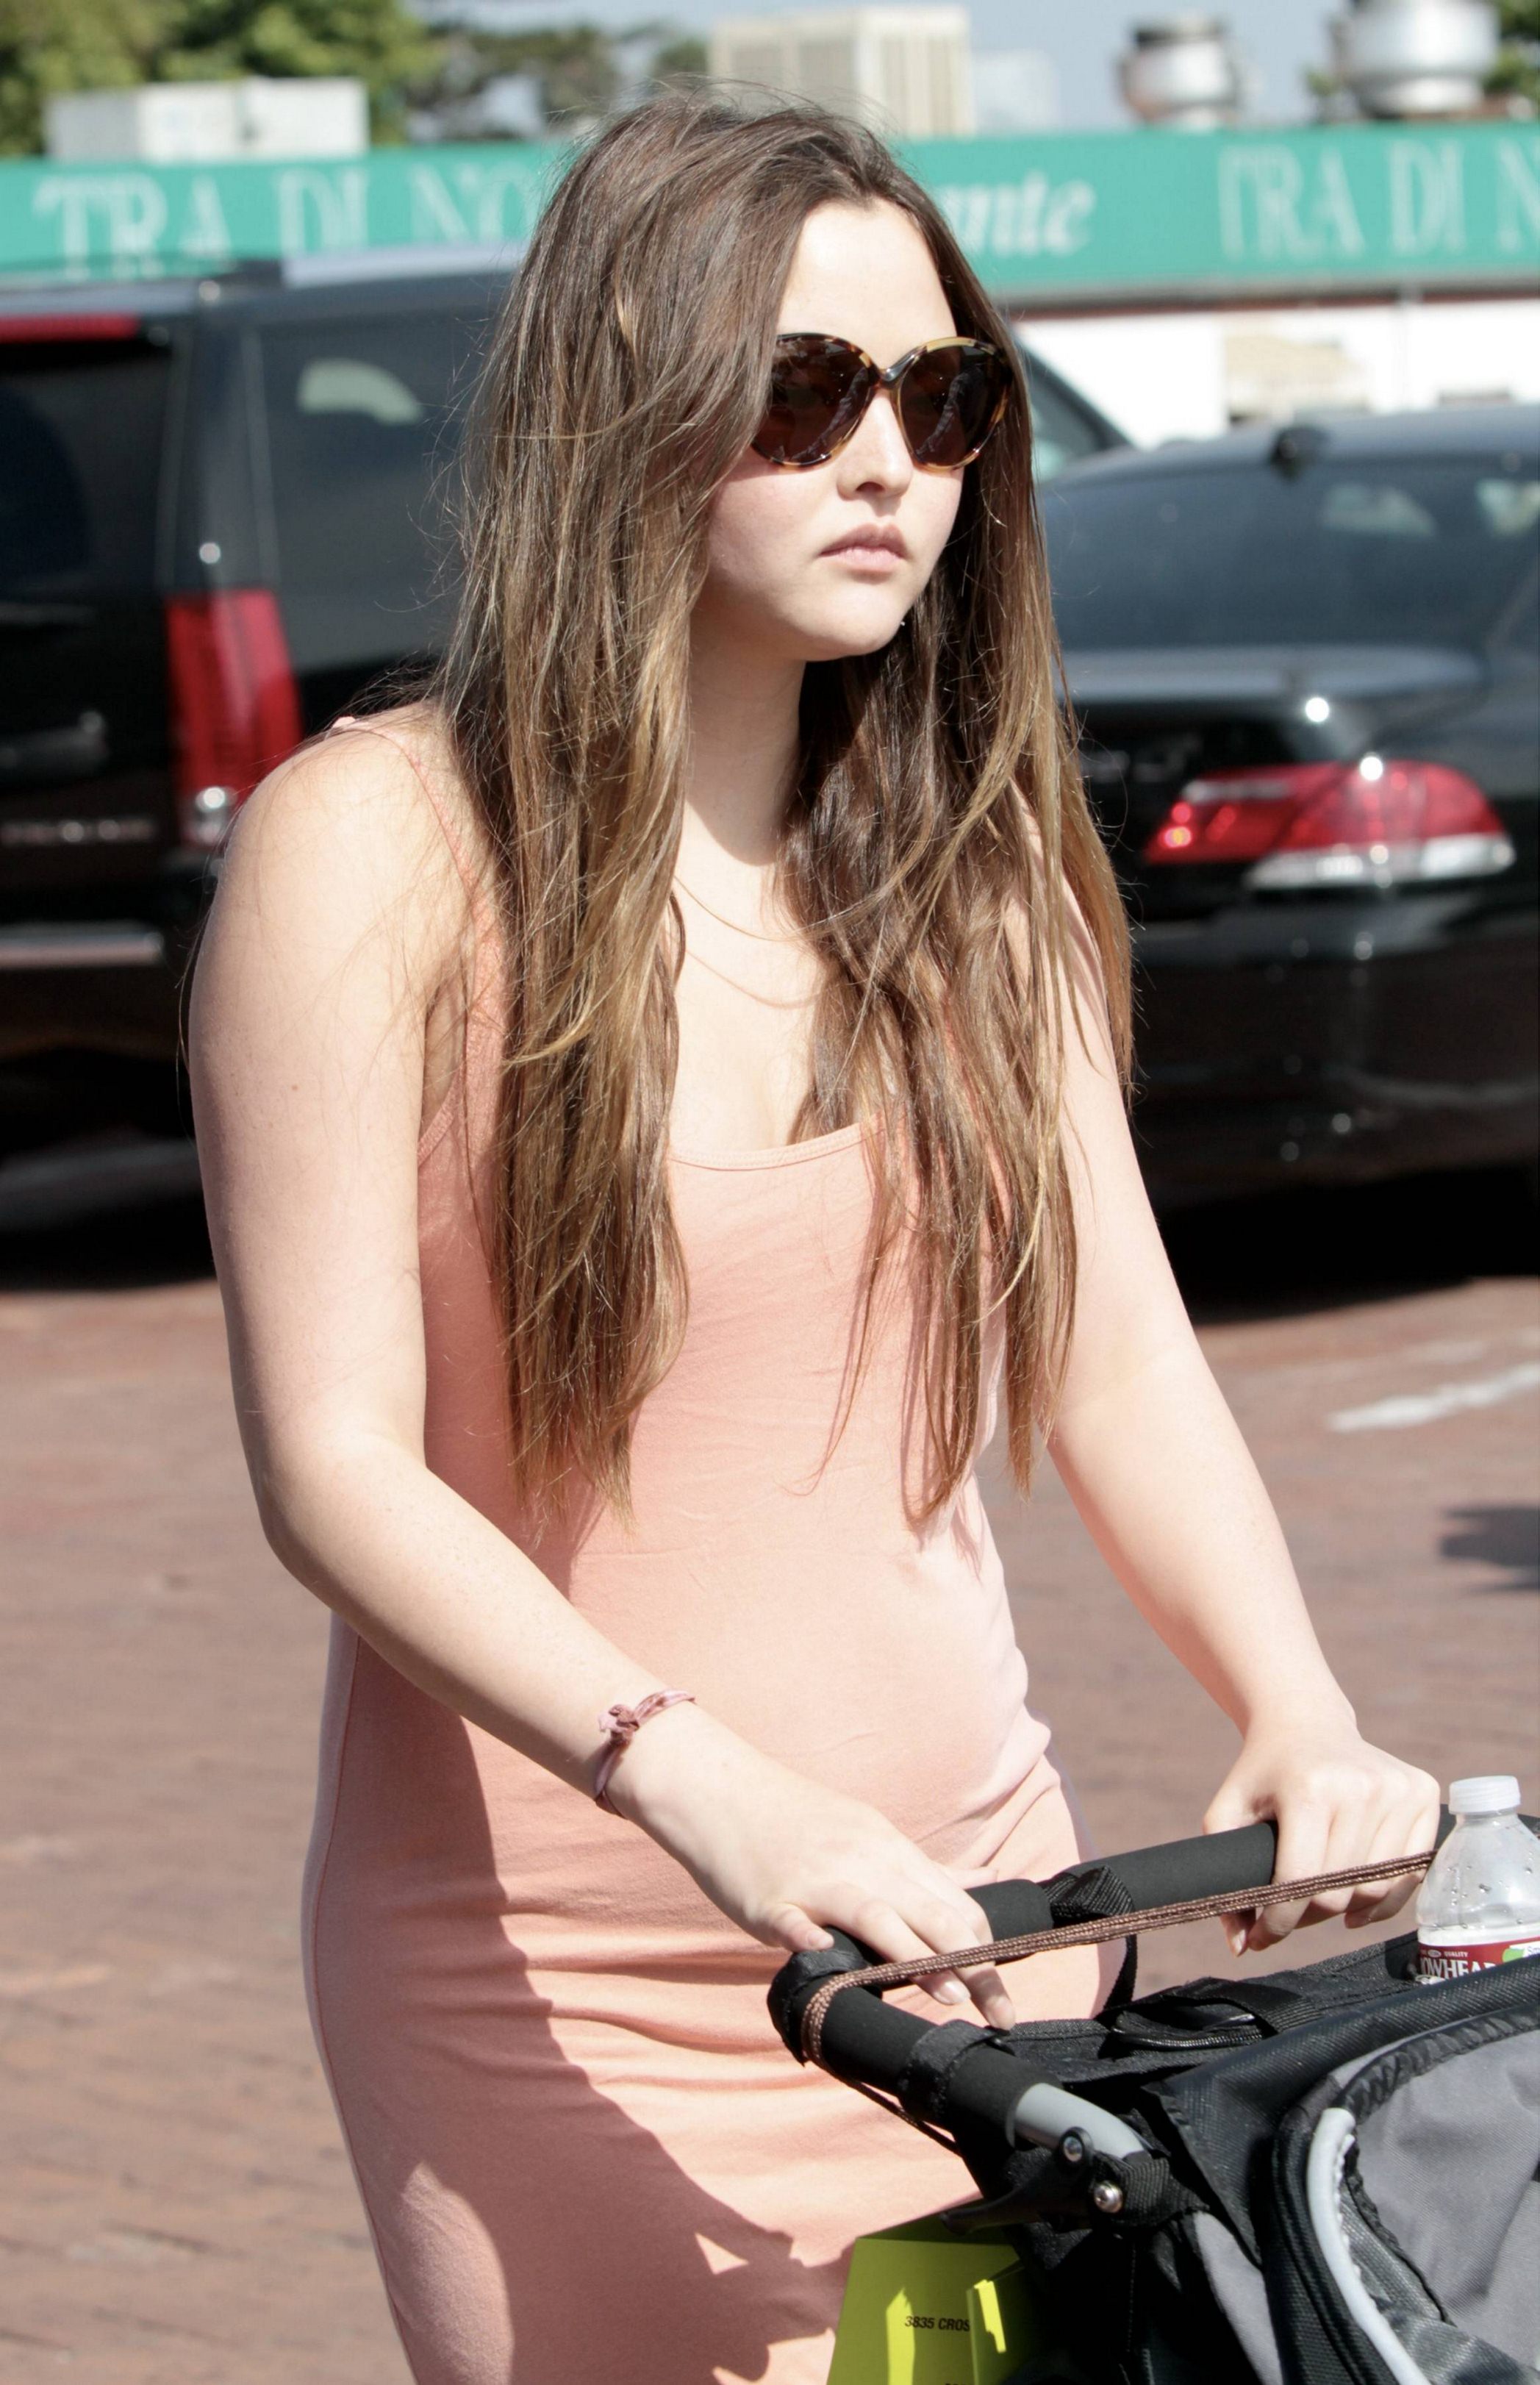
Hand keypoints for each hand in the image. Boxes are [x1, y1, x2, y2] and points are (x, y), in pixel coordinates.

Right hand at [608, 1704, 1014, 2025]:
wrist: (720, 1789)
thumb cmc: (798, 1820)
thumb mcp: (870, 1833)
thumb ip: (925, 1868)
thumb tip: (987, 1881)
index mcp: (888, 1849)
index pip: (955, 1903)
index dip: (987, 1950)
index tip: (1004, 1995)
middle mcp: (862, 1861)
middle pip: (931, 1912)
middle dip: (974, 1966)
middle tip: (1002, 2014)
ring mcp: (816, 1880)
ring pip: (878, 1915)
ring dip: (916, 1957)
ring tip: (949, 1995)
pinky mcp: (771, 1899)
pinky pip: (796, 1923)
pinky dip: (815, 1943)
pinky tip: (830, 1963)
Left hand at [1204, 1717, 1438, 1955]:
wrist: (1305, 1723)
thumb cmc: (1263, 1774)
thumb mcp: (1227, 1813)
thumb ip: (1224, 1879)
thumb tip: (1240, 1947)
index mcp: (1309, 1789)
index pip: (1300, 1880)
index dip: (1279, 1921)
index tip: (1262, 1936)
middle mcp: (1360, 1786)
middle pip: (1339, 1891)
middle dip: (1307, 1916)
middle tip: (1288, 1913)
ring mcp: (1397, 1788)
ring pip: (1377, 1888)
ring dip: (1345, 1909)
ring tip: (1318, 1902)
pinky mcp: (1423, 1792)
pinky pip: (1412, 1872)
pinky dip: (1386, 1899)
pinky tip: (1358, 1902)